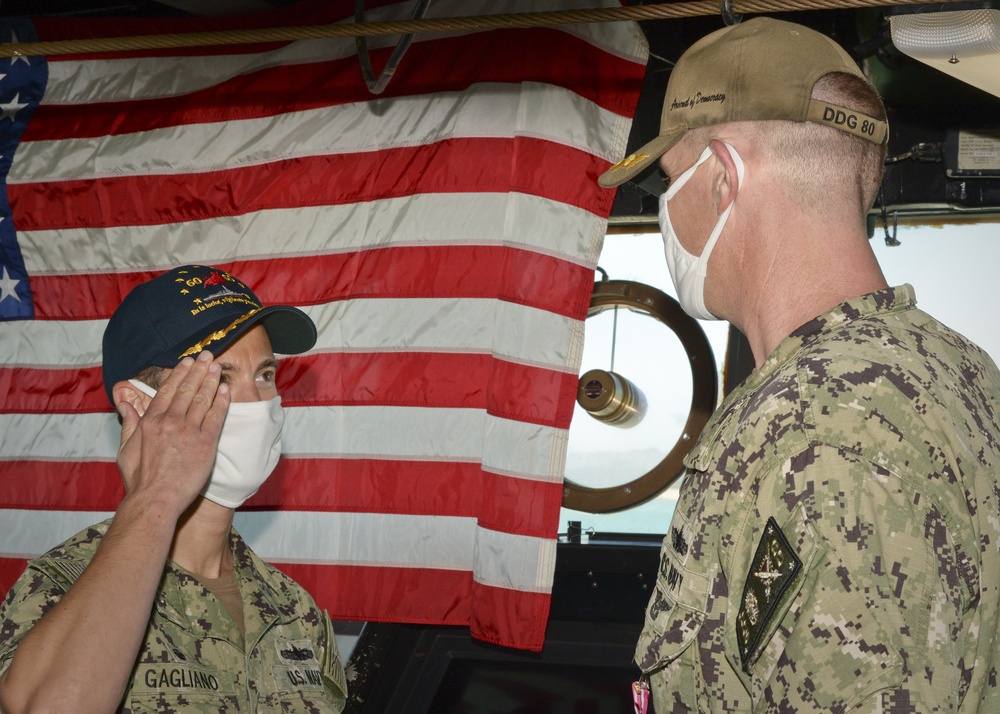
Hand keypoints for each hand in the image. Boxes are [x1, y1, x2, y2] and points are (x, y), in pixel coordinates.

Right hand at [117, 350, 230, 517]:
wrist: (155, 500)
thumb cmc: (140, 479)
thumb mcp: (126, 449)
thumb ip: (129, 422)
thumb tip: (125, 402)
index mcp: (150, 421)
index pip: (168, 390)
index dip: (180, 374)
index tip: (188, 362)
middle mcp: (170, 422)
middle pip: (187, 389)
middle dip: (199, 370)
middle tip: (208, 356)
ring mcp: (188, 431)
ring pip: (202, 399)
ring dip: (211, 381)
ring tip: (217, 368)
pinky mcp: (205, 443)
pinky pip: (216, 417)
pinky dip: (221, 401)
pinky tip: (225, 390)